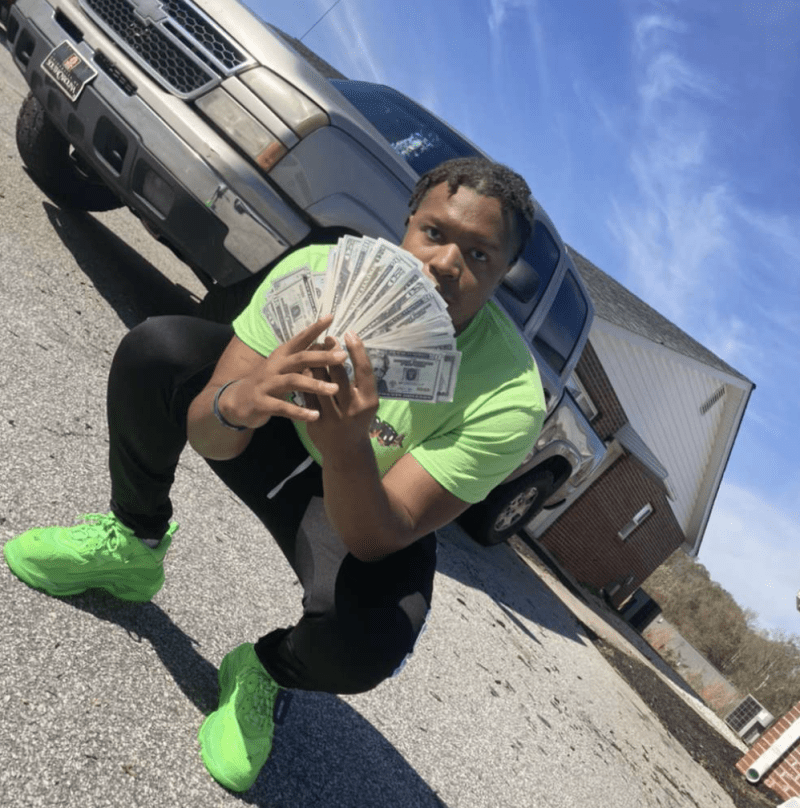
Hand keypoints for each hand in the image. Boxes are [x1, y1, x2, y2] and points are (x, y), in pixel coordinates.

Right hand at [223, 316, 346, 428]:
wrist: (235, 401)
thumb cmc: (267, 382)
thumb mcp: (282, 367)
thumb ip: (301, 359)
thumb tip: (327, 345)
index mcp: (281, 356)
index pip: (300, 339)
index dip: (314, 328)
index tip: (331, 316)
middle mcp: (274, 366)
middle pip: (300, 358)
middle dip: (322, 356)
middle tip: (343, 356)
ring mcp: (266, 384)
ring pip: (293, 381)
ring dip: (315, 384)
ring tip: (334, 389)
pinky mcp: (261, 403)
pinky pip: (283, 407)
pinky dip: (299, 412)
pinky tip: (315, 415)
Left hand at [305, 331, 379, 458]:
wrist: (346, 451)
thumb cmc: (358, 419)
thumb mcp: (367, 400)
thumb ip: (361, 380)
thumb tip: (351, 347)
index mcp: (368, 401)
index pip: (364, 371)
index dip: (357, 350)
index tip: (349, 333)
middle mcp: (351, 409)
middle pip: (339, 375)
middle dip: (331, 354)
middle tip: (328, 338)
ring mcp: (332, 417)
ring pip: (319, 384)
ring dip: (315, 364)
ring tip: (314, 349)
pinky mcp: (315, 422)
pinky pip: (306, 395)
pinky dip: (305, 380)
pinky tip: (304, 367)